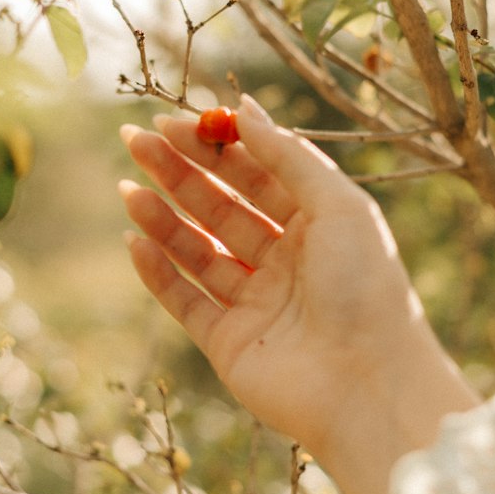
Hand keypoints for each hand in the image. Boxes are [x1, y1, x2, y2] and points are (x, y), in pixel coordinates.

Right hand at [119, 96, 477, 493]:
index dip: (215, 145)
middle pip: (220, 205)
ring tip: (127, 187)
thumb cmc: (366, 288)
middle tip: (134, 140)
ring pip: (197, 250)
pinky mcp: (228, 343)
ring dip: (162, 217)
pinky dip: (158, 271)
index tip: (173, 120)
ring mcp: (255, 302)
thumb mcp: (338, 204)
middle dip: (177, 172)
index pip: (257, 173)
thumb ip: (288, 155)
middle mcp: (286, 261)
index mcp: (318, 224)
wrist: (368, 385)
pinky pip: (184, 299)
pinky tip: (133, 240)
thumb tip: (243, 108)